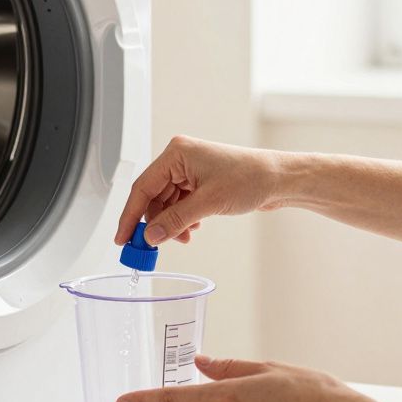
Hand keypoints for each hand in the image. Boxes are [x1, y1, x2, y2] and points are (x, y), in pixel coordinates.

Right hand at [115, 136, 286, 246]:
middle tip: (152, 247)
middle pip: (152, 197)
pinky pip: (179, 204)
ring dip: (171, 224)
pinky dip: (182, 220)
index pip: (142, 187)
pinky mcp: (199, 182)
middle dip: (155, 223)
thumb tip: (151, 236)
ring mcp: (189, 171)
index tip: (122, 238)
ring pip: (165, 204)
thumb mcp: (208, 203)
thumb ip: (175, 220)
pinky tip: (192, 229)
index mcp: (176, 153)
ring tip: (183, 237)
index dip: (130, 216)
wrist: (278, 179)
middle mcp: (179, 159)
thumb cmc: (250, 177)